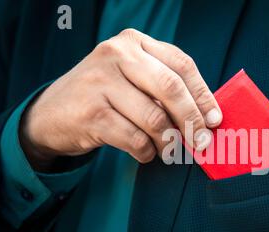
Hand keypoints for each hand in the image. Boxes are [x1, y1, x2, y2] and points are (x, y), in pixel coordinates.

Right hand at [20, 29, 221, 170]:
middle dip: (192, 120)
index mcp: (134, 42)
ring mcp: (100, 82)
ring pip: (155, 118)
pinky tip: (146, 153)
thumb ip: (164, 90)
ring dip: (169, 142)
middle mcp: (116, 55)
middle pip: (171, 88)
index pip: (182, 65)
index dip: (204, 95)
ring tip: (170, 151)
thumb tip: (207, 118)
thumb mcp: (132, 79)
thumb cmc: (105, 96)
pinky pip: (135, 139)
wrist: (52, 113)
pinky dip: (147, 152)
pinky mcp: (91, 113)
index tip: (216, 120)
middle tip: (202, 142)